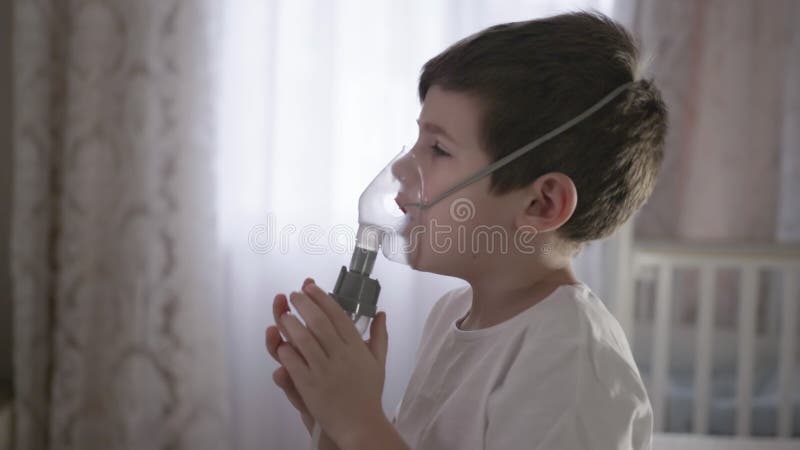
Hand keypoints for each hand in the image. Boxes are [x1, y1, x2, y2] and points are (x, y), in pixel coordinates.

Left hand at [275, 279, 388, 448]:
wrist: (360, 425)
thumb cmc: (368, 393)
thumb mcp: (378, 363)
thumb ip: (379, 337)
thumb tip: (381, 313)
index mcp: (357, 347)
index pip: (338, 315)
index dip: (322, 299)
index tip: (310, 287)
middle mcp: (342, 356)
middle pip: (319, 323)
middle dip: (304, 305)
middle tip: (293, 295)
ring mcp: (325, 371)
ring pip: (304, 340)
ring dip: (291, 324)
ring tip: (283, 314)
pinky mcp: (311, 386)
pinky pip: (295, 363)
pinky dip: (286, 351)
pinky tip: (281, 343)